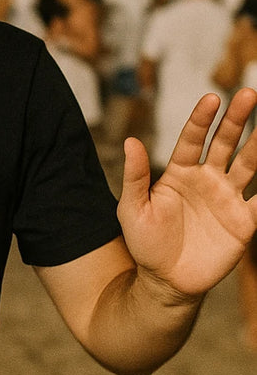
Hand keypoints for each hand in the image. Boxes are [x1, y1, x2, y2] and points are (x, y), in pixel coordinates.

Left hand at [118, 88, 256, 296]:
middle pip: (225, 143)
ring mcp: (228, 198)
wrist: (165, 281)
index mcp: (180, 173)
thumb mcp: (133, 209)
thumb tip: (129, 141)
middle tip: (249, 94)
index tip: (211, 98)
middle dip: (237, 119)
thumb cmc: (144, 243)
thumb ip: (135, 177)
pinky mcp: (245, 221)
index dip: (202, 119)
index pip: (193, 139)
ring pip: (250, 164)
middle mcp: (207, 179)